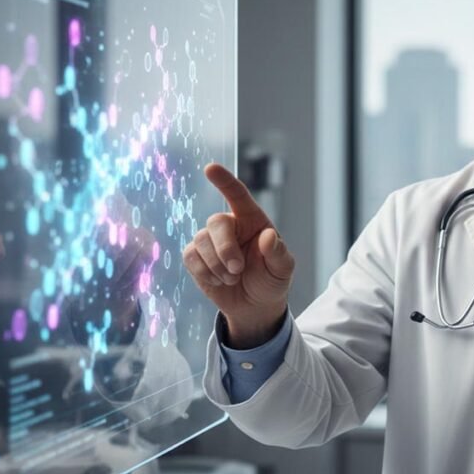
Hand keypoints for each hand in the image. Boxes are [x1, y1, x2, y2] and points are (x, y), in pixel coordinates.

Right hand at [183, 164, 294, 347]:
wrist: (255, 305)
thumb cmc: (271, 279)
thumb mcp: (283, 268)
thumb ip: (277, 252)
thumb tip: (268, 236)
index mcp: (253, 220)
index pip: (237, 195)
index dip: (224, 181)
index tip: (210, 168)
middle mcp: (230, 225)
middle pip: (216, 223)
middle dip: (224, 248)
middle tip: (237, 269)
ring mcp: (210, 240)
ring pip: (200, 241)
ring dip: (216, 265)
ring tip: (233, 279)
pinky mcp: (196, 257)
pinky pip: (190, 256)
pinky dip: (205, 272)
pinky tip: (219, 282)